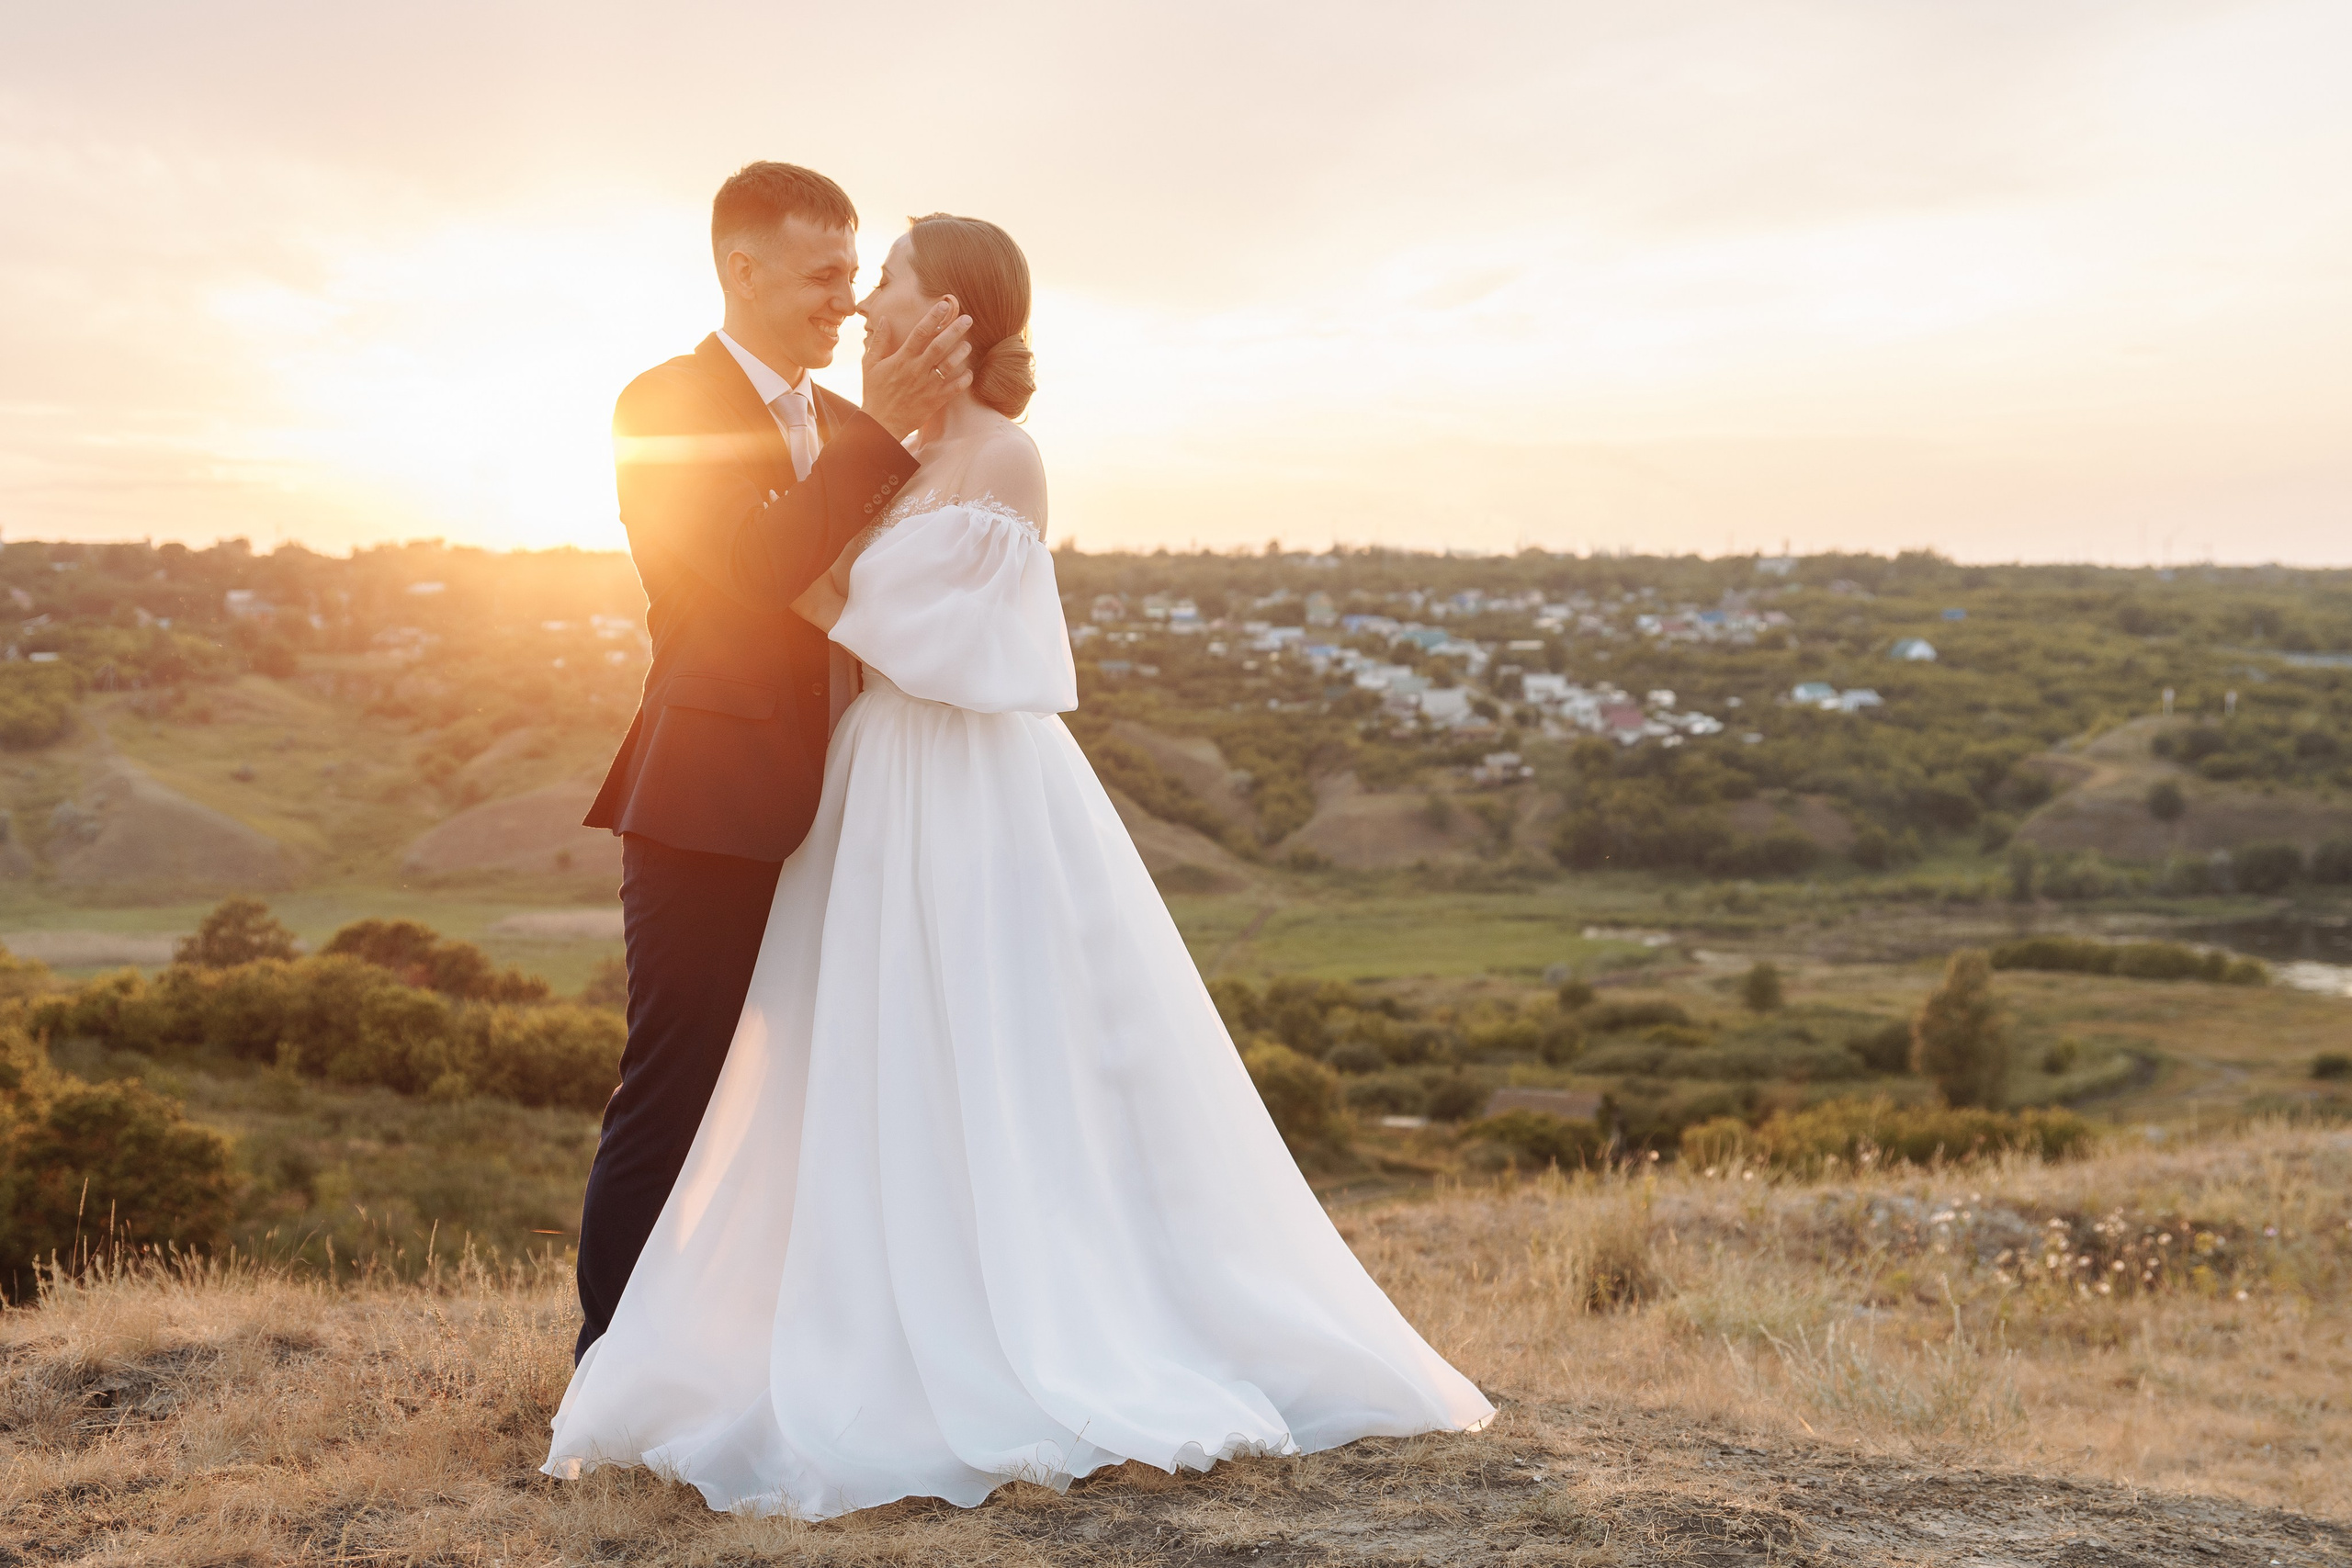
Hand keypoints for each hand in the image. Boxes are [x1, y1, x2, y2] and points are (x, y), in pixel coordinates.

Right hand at [861, 300, 973, 439]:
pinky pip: (954, 389)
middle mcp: (917, 370)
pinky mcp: (935, 401)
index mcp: (902, 359)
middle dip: (955, 330)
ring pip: (950, 365)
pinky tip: (970, 372)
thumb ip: (879, 341)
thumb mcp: (870, 364)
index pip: (920, 332)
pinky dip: (964, 380)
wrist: (881, 424)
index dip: (933, 317)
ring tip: (968, 344)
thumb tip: (884, 318)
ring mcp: (928, 386)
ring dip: (961, 352)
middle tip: (968, 319)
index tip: (944, 305)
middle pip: (940, 345)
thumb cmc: (875, 392)